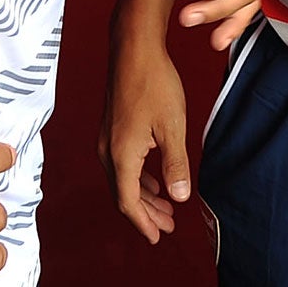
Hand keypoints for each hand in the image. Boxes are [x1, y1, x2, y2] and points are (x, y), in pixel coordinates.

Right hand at [98, 33, 188, 243]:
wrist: (133, 49)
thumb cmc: (154, 83)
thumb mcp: (172, 127)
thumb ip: (176, 165)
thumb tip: (179, 198)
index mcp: (121, 155)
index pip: (128, 202)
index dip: (144, 223)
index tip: (158, 237)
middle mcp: (108, 151)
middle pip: (124, 194)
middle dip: (146, 213)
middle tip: (168, 227)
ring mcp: (107, 138)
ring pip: (122, 179)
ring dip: (143, 196)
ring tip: (165, 206)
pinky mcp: (112, 127)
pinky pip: (122, 164)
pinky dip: (138, 177)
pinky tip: (154, 179)